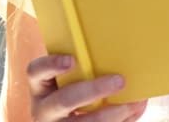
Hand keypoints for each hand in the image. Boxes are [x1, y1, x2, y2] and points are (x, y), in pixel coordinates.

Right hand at [26, 54, 147, 121]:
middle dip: (94, 90)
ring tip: (132, 104)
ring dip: (111, 114)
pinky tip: (133, 111)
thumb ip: (85, 66)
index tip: (71, 60)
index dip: (51, 64)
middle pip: (64, 100)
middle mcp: (44, 109)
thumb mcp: (69, 79)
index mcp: (41, 86)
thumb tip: (124, 55)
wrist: (67, 120)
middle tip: (120, 81)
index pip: (35, 71)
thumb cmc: (74, 90)